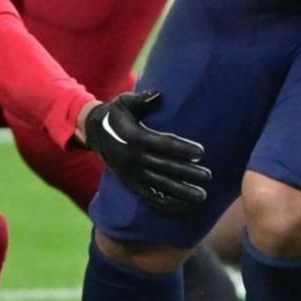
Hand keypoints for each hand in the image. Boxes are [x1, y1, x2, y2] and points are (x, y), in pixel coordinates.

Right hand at [82, 91, 209, 213]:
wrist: (93, 132)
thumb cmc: (115, 114)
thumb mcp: (123, 102)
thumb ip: (141, 99)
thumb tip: (157, 95)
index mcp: (134, 137)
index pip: (163, 145)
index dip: (182, 149)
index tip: (201, 153)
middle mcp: (133, 158)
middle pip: (165, 167)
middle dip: (188, 173)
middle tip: (208, 176)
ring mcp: (131, 173)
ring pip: (160, 185)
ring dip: (181, 192)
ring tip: (202, 195)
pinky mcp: (129, 183)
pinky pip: (149, 196)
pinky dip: (166, 203)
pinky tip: (183, 205)